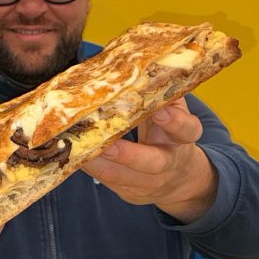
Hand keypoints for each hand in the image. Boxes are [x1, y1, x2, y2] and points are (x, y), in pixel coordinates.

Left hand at [82, 98, 217, 222]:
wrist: (179, 179)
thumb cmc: (167, 133)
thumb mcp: (172, 113)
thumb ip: (159, 94)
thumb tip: (140, 65)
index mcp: (182, 138)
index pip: (186, 130)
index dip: (175, 121)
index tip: (159, 110)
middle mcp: (168, 163)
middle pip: (153, 163)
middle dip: (129, 154)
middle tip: (106, 143)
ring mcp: (148, 182)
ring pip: (122, 177)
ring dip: (97, 163)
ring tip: (76, 148)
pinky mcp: (129, 193)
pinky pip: (107, 182)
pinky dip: (89, 168)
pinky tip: (72, 156)